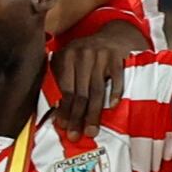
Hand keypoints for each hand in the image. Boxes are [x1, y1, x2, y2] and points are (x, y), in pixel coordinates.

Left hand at [48, 16, 150, 144]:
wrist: (114, 35)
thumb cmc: (87, 56)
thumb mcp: (70, 61)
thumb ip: (61, 80)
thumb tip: (54, 112)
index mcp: (66, 57)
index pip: (65, 89)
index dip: (64, 110)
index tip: (63, 127)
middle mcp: (82, 54)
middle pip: (80, 93)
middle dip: (77, 117)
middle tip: (75, 136)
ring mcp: (101, 55)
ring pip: (96, 90)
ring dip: (93, 113)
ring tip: (91, 130)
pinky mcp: (117, 57)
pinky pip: (116, 79)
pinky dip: (115, 93)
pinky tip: (113, 106)